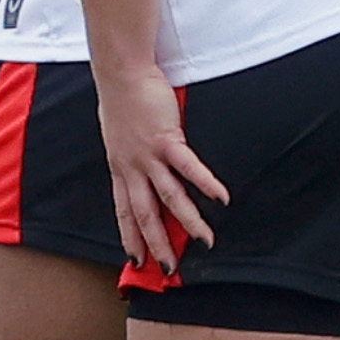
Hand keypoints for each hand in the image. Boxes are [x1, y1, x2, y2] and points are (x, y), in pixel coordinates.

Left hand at [92, 58, 226, 273]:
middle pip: (146, 214)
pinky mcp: (166, 139)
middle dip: (158, 244)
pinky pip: (188, 168)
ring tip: (205, 241)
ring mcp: (149, 155)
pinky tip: (221, 199)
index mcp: (120, 168)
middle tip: (170, 267)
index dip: (130, 237)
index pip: (124, 211)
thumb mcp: (119, 135)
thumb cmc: (122, 98)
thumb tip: (140, 164)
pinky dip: (206, 184)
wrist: (120, 73)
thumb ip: (130, 154)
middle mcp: (132, 167)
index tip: (136, 259)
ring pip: (169, 198)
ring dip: (188, 222)